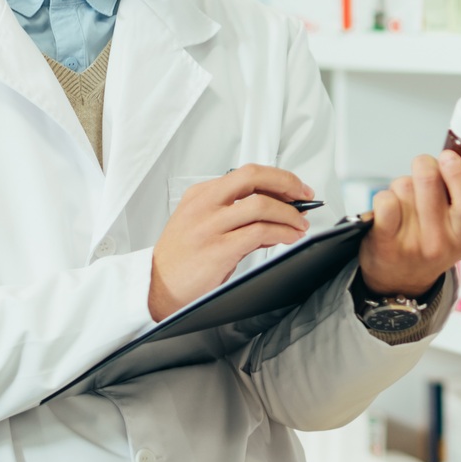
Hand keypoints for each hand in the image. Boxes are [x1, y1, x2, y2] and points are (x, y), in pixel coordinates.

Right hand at [148, 165, 312, 319]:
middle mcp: (204, 205)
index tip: (295, 188)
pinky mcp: (217, 249)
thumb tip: (276, 212)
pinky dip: (282, 233)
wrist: (156, 287)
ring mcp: (209, 226)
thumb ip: (235, 215)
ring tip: (299, 224)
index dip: (277, 178)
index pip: (246, 174)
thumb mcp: (201, 225)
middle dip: (286, 183)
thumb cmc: (181, 259)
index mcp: (200, 195)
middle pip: (253, 177)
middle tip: (304, 196)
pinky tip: (289, 237)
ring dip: (289, 214)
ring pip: (260, 205)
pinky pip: (259, 233)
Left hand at [358, 151, 460, 296]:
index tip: (450, 156)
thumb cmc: (442, 242)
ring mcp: (411, 244)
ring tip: (410, 199)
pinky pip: (384, 201)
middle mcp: (440, 243)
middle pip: (430, 183)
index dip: (458, 175)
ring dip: (405, 183)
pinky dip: (385, 195)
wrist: (404, 278)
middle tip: (426, 166)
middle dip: (425, 164)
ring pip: (404, 186)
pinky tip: (392, 208)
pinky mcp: (384, 242)